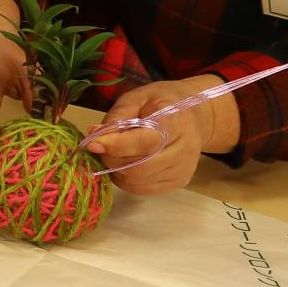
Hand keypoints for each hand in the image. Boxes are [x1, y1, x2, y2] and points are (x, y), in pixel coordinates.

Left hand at [87, 76, 236, 195]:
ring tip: (114, 154)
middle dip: (112, 159)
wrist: (195, 115)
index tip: (93, 143)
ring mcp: (183, 169)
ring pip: (139, 182)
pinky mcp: (179, 182)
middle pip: (140, 168)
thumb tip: (95, 135)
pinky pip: (144, 189)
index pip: (144, 143)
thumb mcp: (138, 98)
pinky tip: (126, 164)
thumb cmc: (162, 102)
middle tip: (101, 147)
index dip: (115, 146)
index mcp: (176, 123)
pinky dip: (127, 179)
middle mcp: (184, 150)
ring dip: (117, 171)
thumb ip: (117, 116)